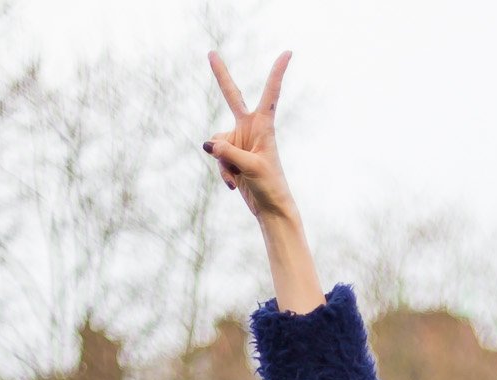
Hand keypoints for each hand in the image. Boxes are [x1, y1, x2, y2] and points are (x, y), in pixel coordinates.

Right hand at [205, 50, 295, 219]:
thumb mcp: (252, 168)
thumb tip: (208, 145)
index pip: (270, 94)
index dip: (277, 73)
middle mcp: (250, 128)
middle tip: (211, 53)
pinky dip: (223, 172)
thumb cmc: (270, 186)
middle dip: (221, 76)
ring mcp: (238, 141)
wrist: (270, 209)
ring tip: (238, 178)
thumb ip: (229, 153)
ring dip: (224, 164)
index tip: (288, 53)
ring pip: (218, 144)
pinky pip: (217, 158)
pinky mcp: (231, 155)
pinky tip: (234, 185)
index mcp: (263, 126)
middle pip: (232, 96)